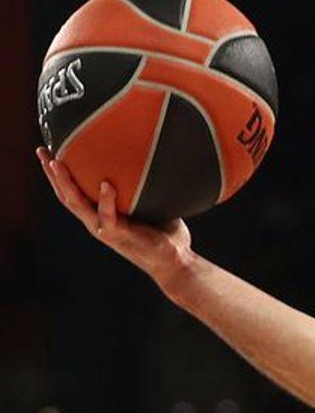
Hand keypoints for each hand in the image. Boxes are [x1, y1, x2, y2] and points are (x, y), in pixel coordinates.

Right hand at [36, 147, 192, 287]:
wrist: (174, 261)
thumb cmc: (165, 233)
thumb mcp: (151, 205)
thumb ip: (145, 188)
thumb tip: (152, 159)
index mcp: (101, 215)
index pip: (73, 193)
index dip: (59, 175)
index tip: (49, 152)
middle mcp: (97, 222)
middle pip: (66, 196)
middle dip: (52, 174)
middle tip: (42, 151)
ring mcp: (106, 229)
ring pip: (78, 205)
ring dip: (66, 184)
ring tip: (58, 163)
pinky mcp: (119, 235)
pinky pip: (109, 215)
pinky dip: (106, 199)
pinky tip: (105, 184)